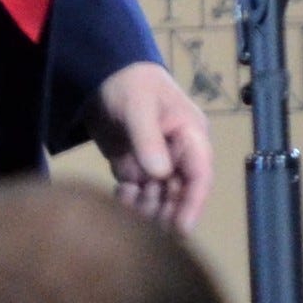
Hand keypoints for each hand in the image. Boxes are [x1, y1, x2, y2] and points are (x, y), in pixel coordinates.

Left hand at [86, 60, 212, 230]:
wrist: (102, 73)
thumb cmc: (130, 84)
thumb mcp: (139, 107)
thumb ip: (149, 139)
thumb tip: (160, 174)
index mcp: (190, 136)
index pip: (200, 175)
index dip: (194, 203)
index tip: (181, 228)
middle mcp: (178, 154)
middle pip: (181, 193)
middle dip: (166, 210)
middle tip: (144, 221)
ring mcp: (156, 163)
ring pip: (160, 198)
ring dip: (146, 207)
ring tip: (126, 199)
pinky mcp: (135, 168)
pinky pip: (139, 194)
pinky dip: (130, 201)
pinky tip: (119, 194)